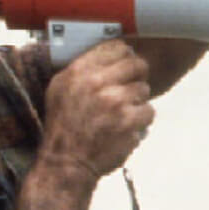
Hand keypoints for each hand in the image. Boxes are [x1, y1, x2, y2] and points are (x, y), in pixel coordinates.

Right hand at [39, 41, 154, 179]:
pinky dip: (140, 120)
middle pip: (136, 64)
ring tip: (122, 113)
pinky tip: (126, 126)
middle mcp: (97, 82)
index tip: (124, 66)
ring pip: (144, 88)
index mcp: (79, 71)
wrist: (66, 162)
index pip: (116, 47)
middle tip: (129, 89)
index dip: (124, 56)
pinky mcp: (129, 121)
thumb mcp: (60, 88)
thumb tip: (112, 52)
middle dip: (137, 76)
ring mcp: (115, 102)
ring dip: (137, 101)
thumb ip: (83, 68)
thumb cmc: (63, 126)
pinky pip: (148, 111)